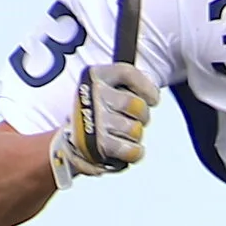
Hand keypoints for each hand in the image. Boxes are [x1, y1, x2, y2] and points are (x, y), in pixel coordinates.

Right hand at [51, 61, 160, 187]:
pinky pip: (132, 150)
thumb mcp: (108, 88)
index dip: (146, 87)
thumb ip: (130, 82)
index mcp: (95, 76)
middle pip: (135, 104)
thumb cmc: (97, 112)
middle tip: (135, 119)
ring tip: (122, 134)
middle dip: (142, 115)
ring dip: (135, 135)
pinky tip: (125, 147)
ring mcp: (95, 121)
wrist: (72, 140)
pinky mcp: (98, 145)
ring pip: (135, 129)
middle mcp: (93, 96)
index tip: (153, 98)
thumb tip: (151, 84)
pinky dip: (134, 152)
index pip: (127, 73)